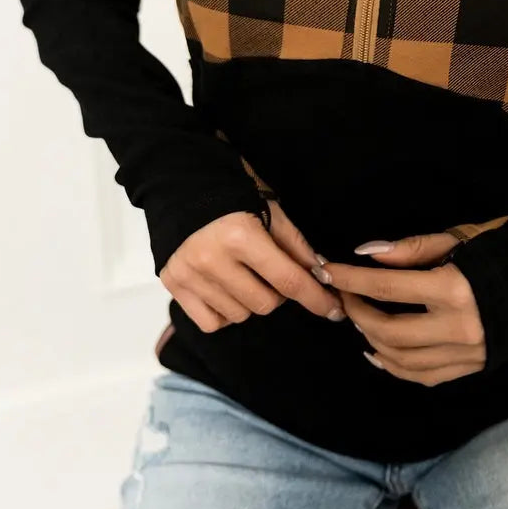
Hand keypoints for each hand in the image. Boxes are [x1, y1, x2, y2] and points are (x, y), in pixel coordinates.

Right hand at [159, 200, 344, 332]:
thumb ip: (295, 246)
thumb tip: (320, 277)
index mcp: (240, 235)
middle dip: (278, 293)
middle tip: (271, 272)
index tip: (334, 311)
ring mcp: (190, 275)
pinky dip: (223, 312)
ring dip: (250, 301)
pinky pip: (211, 322)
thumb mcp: (270, 211)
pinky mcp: (173, 284)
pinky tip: (224, 288)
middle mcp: (212, 259)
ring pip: (239, 315)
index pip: (288, 280)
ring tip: (243, 274)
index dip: (316, 298)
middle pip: (265, 304)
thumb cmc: (233, 195)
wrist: (182, 186)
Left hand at [313, 232, 485, 385]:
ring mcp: (466, 354)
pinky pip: (422, 376)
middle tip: (344, 293)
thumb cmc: (502, 251)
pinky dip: (393, 365)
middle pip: (388, 329)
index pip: (387, 286)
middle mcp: (459, 327)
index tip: (326, 270)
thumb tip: (366, 254)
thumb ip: (411, 249)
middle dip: (357, 311)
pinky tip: (377, 350)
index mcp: (455, 288)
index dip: (351, 278)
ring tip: (359, 317)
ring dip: (371, 339)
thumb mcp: (458, 238)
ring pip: (401, 359)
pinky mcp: (471, 368)